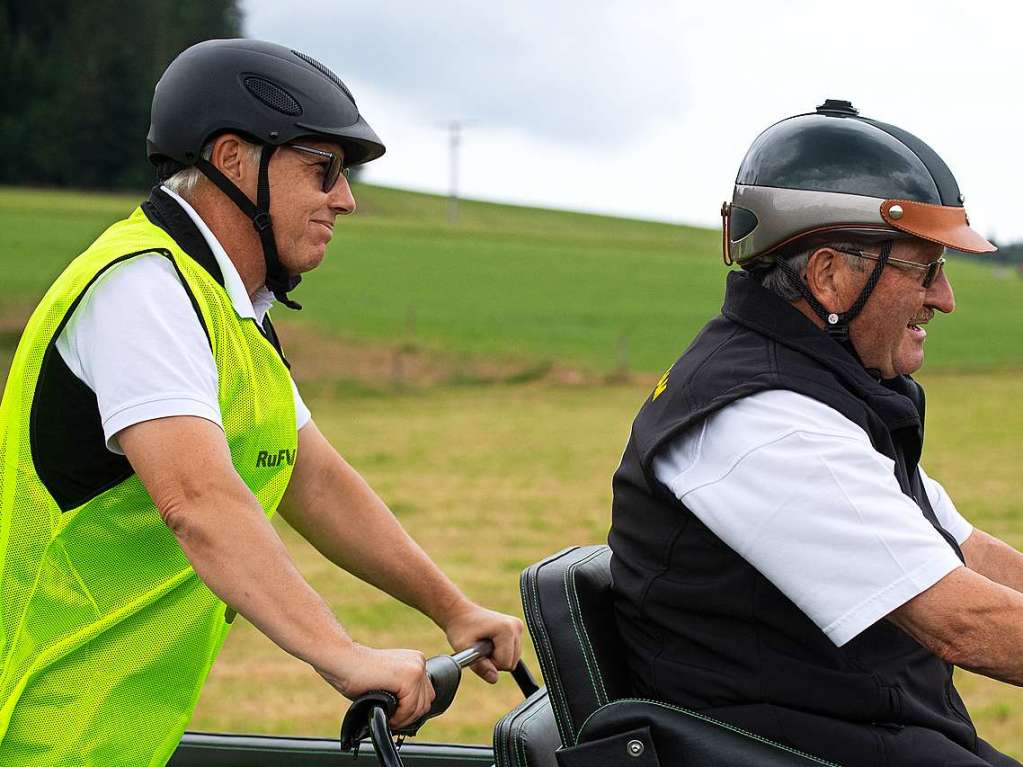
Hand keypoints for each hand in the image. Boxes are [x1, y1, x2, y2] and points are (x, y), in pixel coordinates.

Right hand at [317, 642, 434, 728]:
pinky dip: (400, 717)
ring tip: (389, 719)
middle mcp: (419, 662)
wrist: (344, 660)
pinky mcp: (408, 677)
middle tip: (393, 721)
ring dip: (404, 718)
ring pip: (420, 707)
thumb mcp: (389, 681)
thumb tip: (413, 713)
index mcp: (416, 661)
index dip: (412, 710)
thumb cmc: (359, 674)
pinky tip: (388, 715)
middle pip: (426, 701)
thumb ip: (403, 691)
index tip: (396, 717)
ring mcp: (416, 668)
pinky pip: (410, 707)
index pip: (426, 694)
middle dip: (409, 716)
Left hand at [444, 602, 523, 683]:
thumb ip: (480, 666)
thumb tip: (494, 679)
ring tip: (484, 644)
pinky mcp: (517, 628)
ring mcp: (518, 626)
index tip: (478, 652)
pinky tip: (490, 642)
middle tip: (480, 648)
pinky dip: (502, 652)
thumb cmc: (460, 629)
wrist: (460, 613)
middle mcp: (516, 626)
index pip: (505, 664)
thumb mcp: (464, 649)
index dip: (490, 663)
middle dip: (495, 661)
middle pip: (511, 663)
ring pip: (513, 659)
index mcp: (506, 629)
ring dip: (498, 657)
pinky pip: (513, 652)